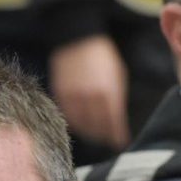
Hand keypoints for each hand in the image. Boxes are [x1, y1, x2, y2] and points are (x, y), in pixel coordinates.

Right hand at [48, 35, 130, 150]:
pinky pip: (67, 115)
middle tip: (107, 141)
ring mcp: (73, 96)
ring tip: (94, 136)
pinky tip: (80, 124)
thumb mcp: (117, 74)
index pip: (113, 121)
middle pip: (97, 126)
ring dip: (88, 132)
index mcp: (108, 91)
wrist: (78, 39)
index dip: (117, 134)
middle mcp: (90, 96)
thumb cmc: (103, 56)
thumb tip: (118, 119)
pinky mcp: (60, 93)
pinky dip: (74, 122)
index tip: (120, 142)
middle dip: (103, 135)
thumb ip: (117, 96)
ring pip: (80, 123)